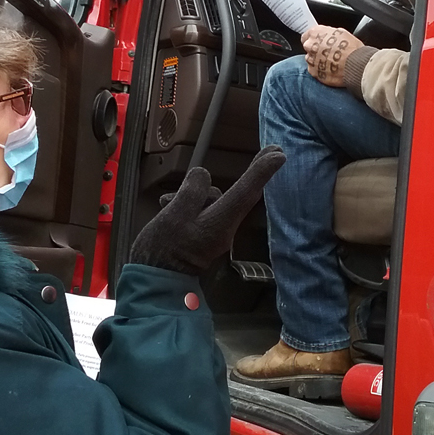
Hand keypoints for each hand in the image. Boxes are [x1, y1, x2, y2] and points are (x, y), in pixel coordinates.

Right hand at [130, 146, 285, 275]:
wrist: (154, 283)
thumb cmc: (162, 251)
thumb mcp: (173, 216)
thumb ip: (191, 192)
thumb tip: (202, 175)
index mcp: (219, 223)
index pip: (245, 192)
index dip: (261, 172)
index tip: (279, 155)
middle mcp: (223, 229)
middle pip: (230, 195)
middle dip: (242, 177)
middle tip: (272, 151)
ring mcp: (214, 234)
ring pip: (210, 202)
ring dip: (192, 196)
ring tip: (167, 203)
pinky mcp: (203, 237)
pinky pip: (201, 213)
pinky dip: (186, 206)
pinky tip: (167, 208)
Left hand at [302, 25, 362, 86]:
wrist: (356, 65)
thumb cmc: (352, 48)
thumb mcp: (341, 33)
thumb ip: (329, 34)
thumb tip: (328, 36)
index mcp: (316, 33)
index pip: (306, 35)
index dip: (312, 39)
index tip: (317, 42)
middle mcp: (310, 46)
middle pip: (308, 48)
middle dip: (315, 50)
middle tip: (328, 52)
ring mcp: (311, 60)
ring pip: (310, 60)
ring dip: (318, 61)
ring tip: (332, 62)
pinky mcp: (314, 73)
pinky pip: (314, 70)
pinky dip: (320, 70)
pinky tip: (331, 70)